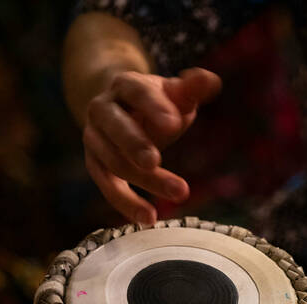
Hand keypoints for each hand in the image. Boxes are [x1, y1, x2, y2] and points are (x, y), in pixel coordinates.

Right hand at [82, 67, 220, 223]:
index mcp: (124, 85)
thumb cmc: (157, 103)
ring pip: (113, 161)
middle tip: (155, 161)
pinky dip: (126, 203)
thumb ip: (193, 88)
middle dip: (134, 144)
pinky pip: (107, 186)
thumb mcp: (175, 93)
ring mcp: (94, 138)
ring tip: (180, 193)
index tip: (173, 123)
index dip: (153, 107)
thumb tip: (212, 81)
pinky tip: (148, 218)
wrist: (122, 110)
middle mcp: (102, 110)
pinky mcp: (96, 164)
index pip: (137, 92)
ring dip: (144, 181)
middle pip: (115, 127)